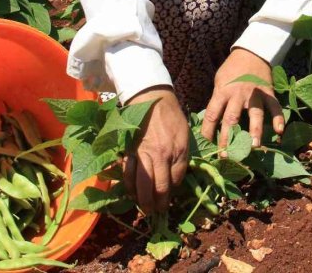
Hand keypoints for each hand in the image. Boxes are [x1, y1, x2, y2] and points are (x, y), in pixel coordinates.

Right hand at [123, 86, 188, 213]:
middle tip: (155, 212)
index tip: (169, 198)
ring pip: (141, 183)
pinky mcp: (130, 149)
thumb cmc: (171, 116)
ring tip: (142, 207)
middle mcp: (160, 155)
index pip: (175, 180)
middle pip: (158, 187)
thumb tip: (174, 177)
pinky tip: (129, 191)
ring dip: (141, 199)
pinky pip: (127, 171)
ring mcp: (143, 153)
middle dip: (157, 204)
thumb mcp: (184, 135)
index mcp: (177, 151)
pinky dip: (127, 184)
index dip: (172, 192)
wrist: (151, 99)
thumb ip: (181, 157)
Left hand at [201, 48, 283, 153]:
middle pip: (232, 118)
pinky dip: (278, 119)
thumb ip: (218, 101)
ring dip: (255, 131)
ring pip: (255, 114)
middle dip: (228, 138)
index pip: (212, 114)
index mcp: (222, 91)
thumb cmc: (231, 70)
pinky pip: (274, 107)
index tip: (207, 146)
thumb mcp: (219, 82)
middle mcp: (238, 94)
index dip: (208, 131)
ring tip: (255, 147)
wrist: (251, 53)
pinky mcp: (269, 93)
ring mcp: (255, 94)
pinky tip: (279, 132)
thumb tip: (212, 125)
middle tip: (226, 155)